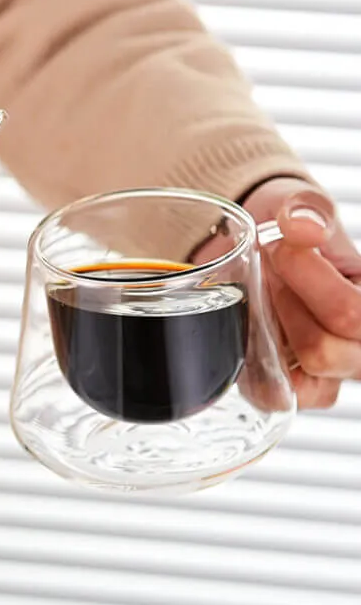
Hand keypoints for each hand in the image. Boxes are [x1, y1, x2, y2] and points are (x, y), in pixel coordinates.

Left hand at [243, 178, 360, 408]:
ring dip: (270, 333)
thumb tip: (302, 228)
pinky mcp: (292, 387)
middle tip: (270, 274)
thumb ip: (309, 210)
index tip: (280, 247)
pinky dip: (255, 368)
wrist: (264, 249)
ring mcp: (330, 374)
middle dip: (284, 307)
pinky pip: (275, 397)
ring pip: (300, 380)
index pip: (353, 314)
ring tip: (265, 299)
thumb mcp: (305, 207)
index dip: (308, 278)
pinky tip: (253, 331)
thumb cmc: (295, 232)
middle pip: (323, 352)